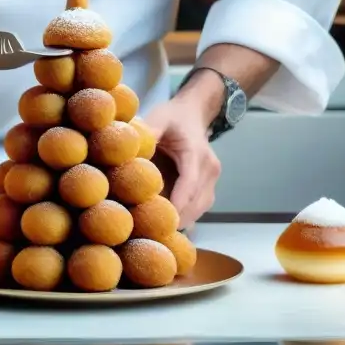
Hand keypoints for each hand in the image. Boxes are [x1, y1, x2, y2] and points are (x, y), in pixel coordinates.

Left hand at [144, 94, 221, 228]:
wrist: (194, 113)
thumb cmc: (174, 117)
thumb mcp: (159, 118)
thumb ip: (148, 131)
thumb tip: (131, 146)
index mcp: (196, 153)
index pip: (189, 184)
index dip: (176, 203)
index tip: (160, 220)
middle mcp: (210, 168)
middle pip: (196, 202)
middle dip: (176, 217)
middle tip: (150, 232)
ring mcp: (213, 178)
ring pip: (200, 208)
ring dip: (182, 219)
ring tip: (156, 231)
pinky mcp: (210, 185)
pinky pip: (200, 207)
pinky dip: (186, 215)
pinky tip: (166, 221)